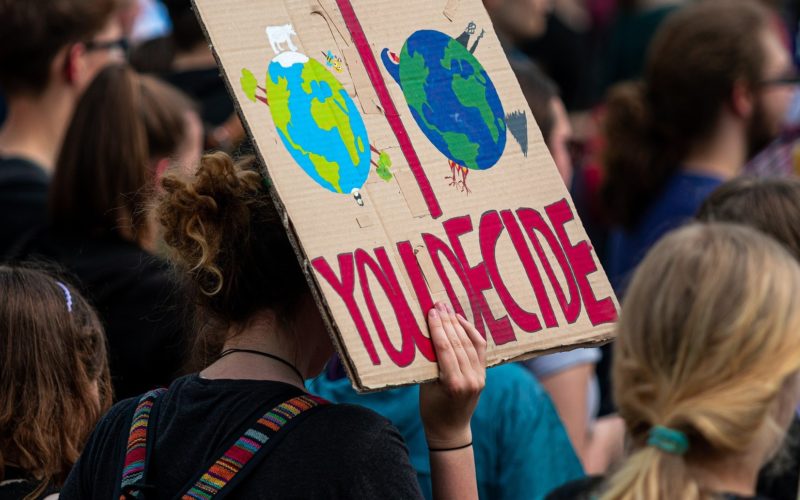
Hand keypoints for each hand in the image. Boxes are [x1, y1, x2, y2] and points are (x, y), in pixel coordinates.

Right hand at [419, 302, 486, 448]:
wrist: (450, 430)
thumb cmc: (431, 409)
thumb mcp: (425, 386)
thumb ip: (430, 363)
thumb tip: (427, 334)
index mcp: (452, 384)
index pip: (445, 349)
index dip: (438, 328)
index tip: (431, 312)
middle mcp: (470, 379)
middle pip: (458, 343)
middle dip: (447, 321)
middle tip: (438, 304)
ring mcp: (479, 377)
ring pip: (469, 343)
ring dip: (458, 323)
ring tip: (447, 309)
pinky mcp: (483, 375)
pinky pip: (479, 349)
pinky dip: (471, 333)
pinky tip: (461, 321)